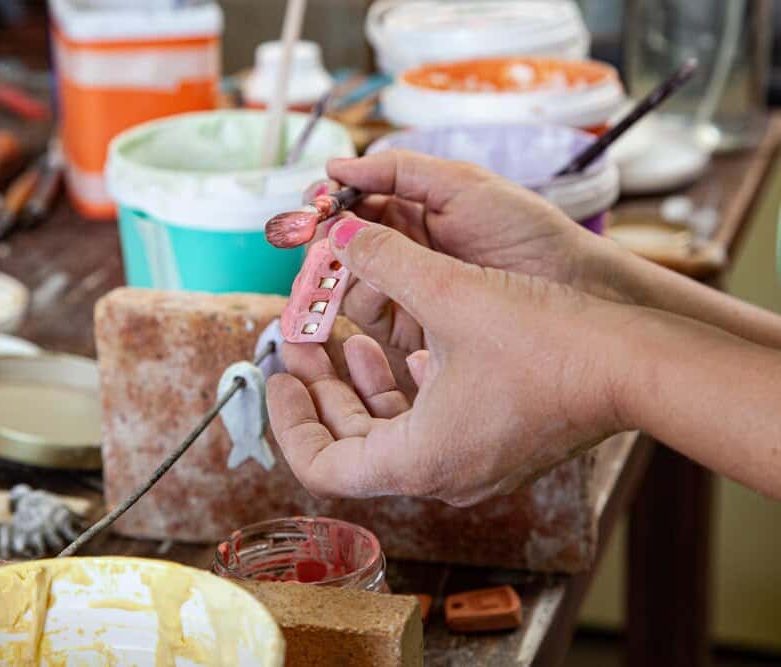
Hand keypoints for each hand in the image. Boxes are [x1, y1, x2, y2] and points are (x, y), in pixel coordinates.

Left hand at [267, 218, 634, 505]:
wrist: (638, 363)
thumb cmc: (553, 344)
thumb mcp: (451, 293)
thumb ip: (383, 260)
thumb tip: (339, 235)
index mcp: (418, 460)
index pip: (321, 465)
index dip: (288, 420)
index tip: (280, 376)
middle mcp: (442, 475)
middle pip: (352, 445)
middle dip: (323, 389)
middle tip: (305, 342)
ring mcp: (472, 465)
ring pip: (391, 435)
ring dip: (364, 387)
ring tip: (352, 338)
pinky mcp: (496, 446)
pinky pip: (430, 426)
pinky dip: (408, 390)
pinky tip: (411, 347)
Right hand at [311, 150, 625, 393]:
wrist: (577, 293)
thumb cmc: (530, 233)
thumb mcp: (463, 185)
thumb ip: (397, 172)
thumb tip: (336, 166)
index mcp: (418, 208)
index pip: (356, 203)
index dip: (331, 202)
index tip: (314, 204)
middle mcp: (411, 249)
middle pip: (346, 244)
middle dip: (329, 240)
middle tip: (318, 240)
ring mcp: (413, 289)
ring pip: (352, 281)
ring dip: (342, 272)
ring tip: (351, 268)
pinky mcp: (418, 329)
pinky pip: (373, 318)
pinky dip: (364, 305)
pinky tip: (374, 295)